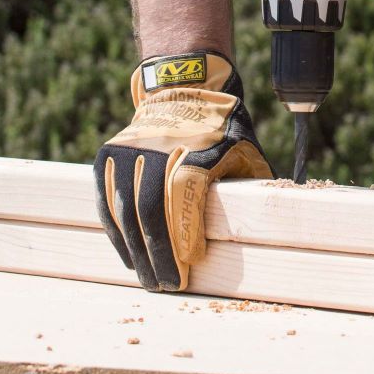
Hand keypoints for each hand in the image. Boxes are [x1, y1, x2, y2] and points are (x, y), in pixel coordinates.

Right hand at [94, 51, 272, 291]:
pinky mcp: (109, 155)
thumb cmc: (223, 131)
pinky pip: (107, 200)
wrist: (183, 89)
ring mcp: (130, 150)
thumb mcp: (246, 151)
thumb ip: (251, 187)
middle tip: (168, 284)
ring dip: (136, 250)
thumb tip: (266, 229)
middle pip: (152, 208)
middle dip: (159, 252)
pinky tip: (129, 256)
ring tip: (149, 279)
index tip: (193, 260)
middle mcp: (160, 147)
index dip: (186, 231)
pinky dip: (116, 232)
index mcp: (198, 147)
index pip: (185, 194)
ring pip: (126, 208)